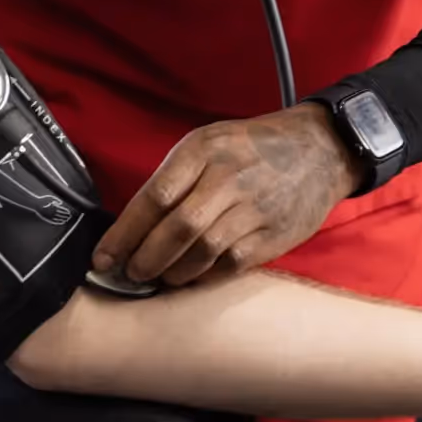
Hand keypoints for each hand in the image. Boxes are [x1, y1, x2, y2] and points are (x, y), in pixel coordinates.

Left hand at [94, 105, 358, 287]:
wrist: (318, 149)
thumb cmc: (251, 148)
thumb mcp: (208, 142)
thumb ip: (174, 177)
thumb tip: (132, 225)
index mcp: (204, 149)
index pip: (155, 196)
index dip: (124, 233)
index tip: (103, 257)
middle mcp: (229, 176)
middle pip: (177, 228)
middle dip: (145, 258)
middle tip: (129, 274)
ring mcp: (255, 207)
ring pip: (203, 250)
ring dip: (172, 272)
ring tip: (156, 278)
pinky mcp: (275, 234)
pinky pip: (232, 264)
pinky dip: (205, 277)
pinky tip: (190, 279)